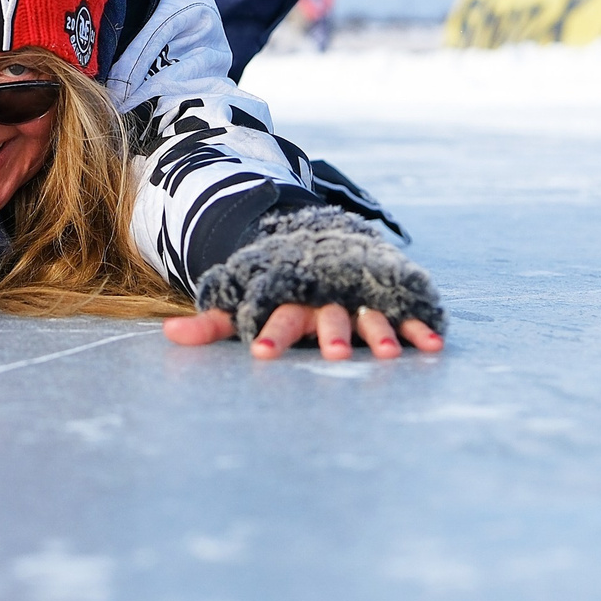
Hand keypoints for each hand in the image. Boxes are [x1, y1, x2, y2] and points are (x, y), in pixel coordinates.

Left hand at [163, 302, 441, 359]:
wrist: (319, 245)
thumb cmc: (280, 290)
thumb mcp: (248, 303)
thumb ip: (213, 324)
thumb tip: (167, 337)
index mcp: (289, 298)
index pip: (277, 315)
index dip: (270, 333)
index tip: (259, 351)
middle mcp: (325, 296)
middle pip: (326, 316)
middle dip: (329, 334)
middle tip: (330, 355)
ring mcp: (358, 296)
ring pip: (368, 315)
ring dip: (378, 333)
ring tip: (386, 354)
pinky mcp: (386, 298)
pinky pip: (406, 313)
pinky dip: (419, 327)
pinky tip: (434, 344)